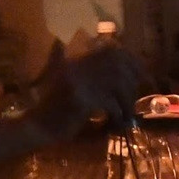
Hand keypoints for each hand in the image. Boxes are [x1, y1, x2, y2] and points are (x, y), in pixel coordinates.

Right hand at [29, 40, 145, 138]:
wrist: (36, 127)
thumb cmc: (55, 109)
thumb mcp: (70, 85)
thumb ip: (89, 74)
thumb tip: (123, 73)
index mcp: (77, 61)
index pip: (111, 51)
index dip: (131, 61)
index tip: (141, 75)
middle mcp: (77, 67)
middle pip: (118, 65)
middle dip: (133, 81)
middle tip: (135, 98)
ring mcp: (78, 82)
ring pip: (117, 84)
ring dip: (127, 100)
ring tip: (127, 114)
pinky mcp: (80, 100)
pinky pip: (109, 103)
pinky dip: (118, 114)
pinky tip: (117, 122)